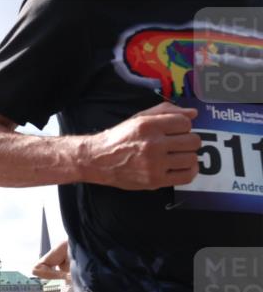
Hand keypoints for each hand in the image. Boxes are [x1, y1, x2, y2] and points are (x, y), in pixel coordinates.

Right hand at [84, 101, 200, 189]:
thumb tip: (193, 114)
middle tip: (178, 144)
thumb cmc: (120, 138)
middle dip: (188, 141)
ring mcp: (154, 164)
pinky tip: (182, 167)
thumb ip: (166, 111)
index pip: (186, 123)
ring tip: (177, 156)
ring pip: (191, 158)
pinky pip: (186, 176)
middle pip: (193, 141)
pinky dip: (189, 171)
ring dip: (188, 156)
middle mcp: (153, 144)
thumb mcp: (140, 118)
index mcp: (149, 126)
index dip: (184, 127)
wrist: (98, 160)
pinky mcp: (154, 180)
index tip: (175, 131)